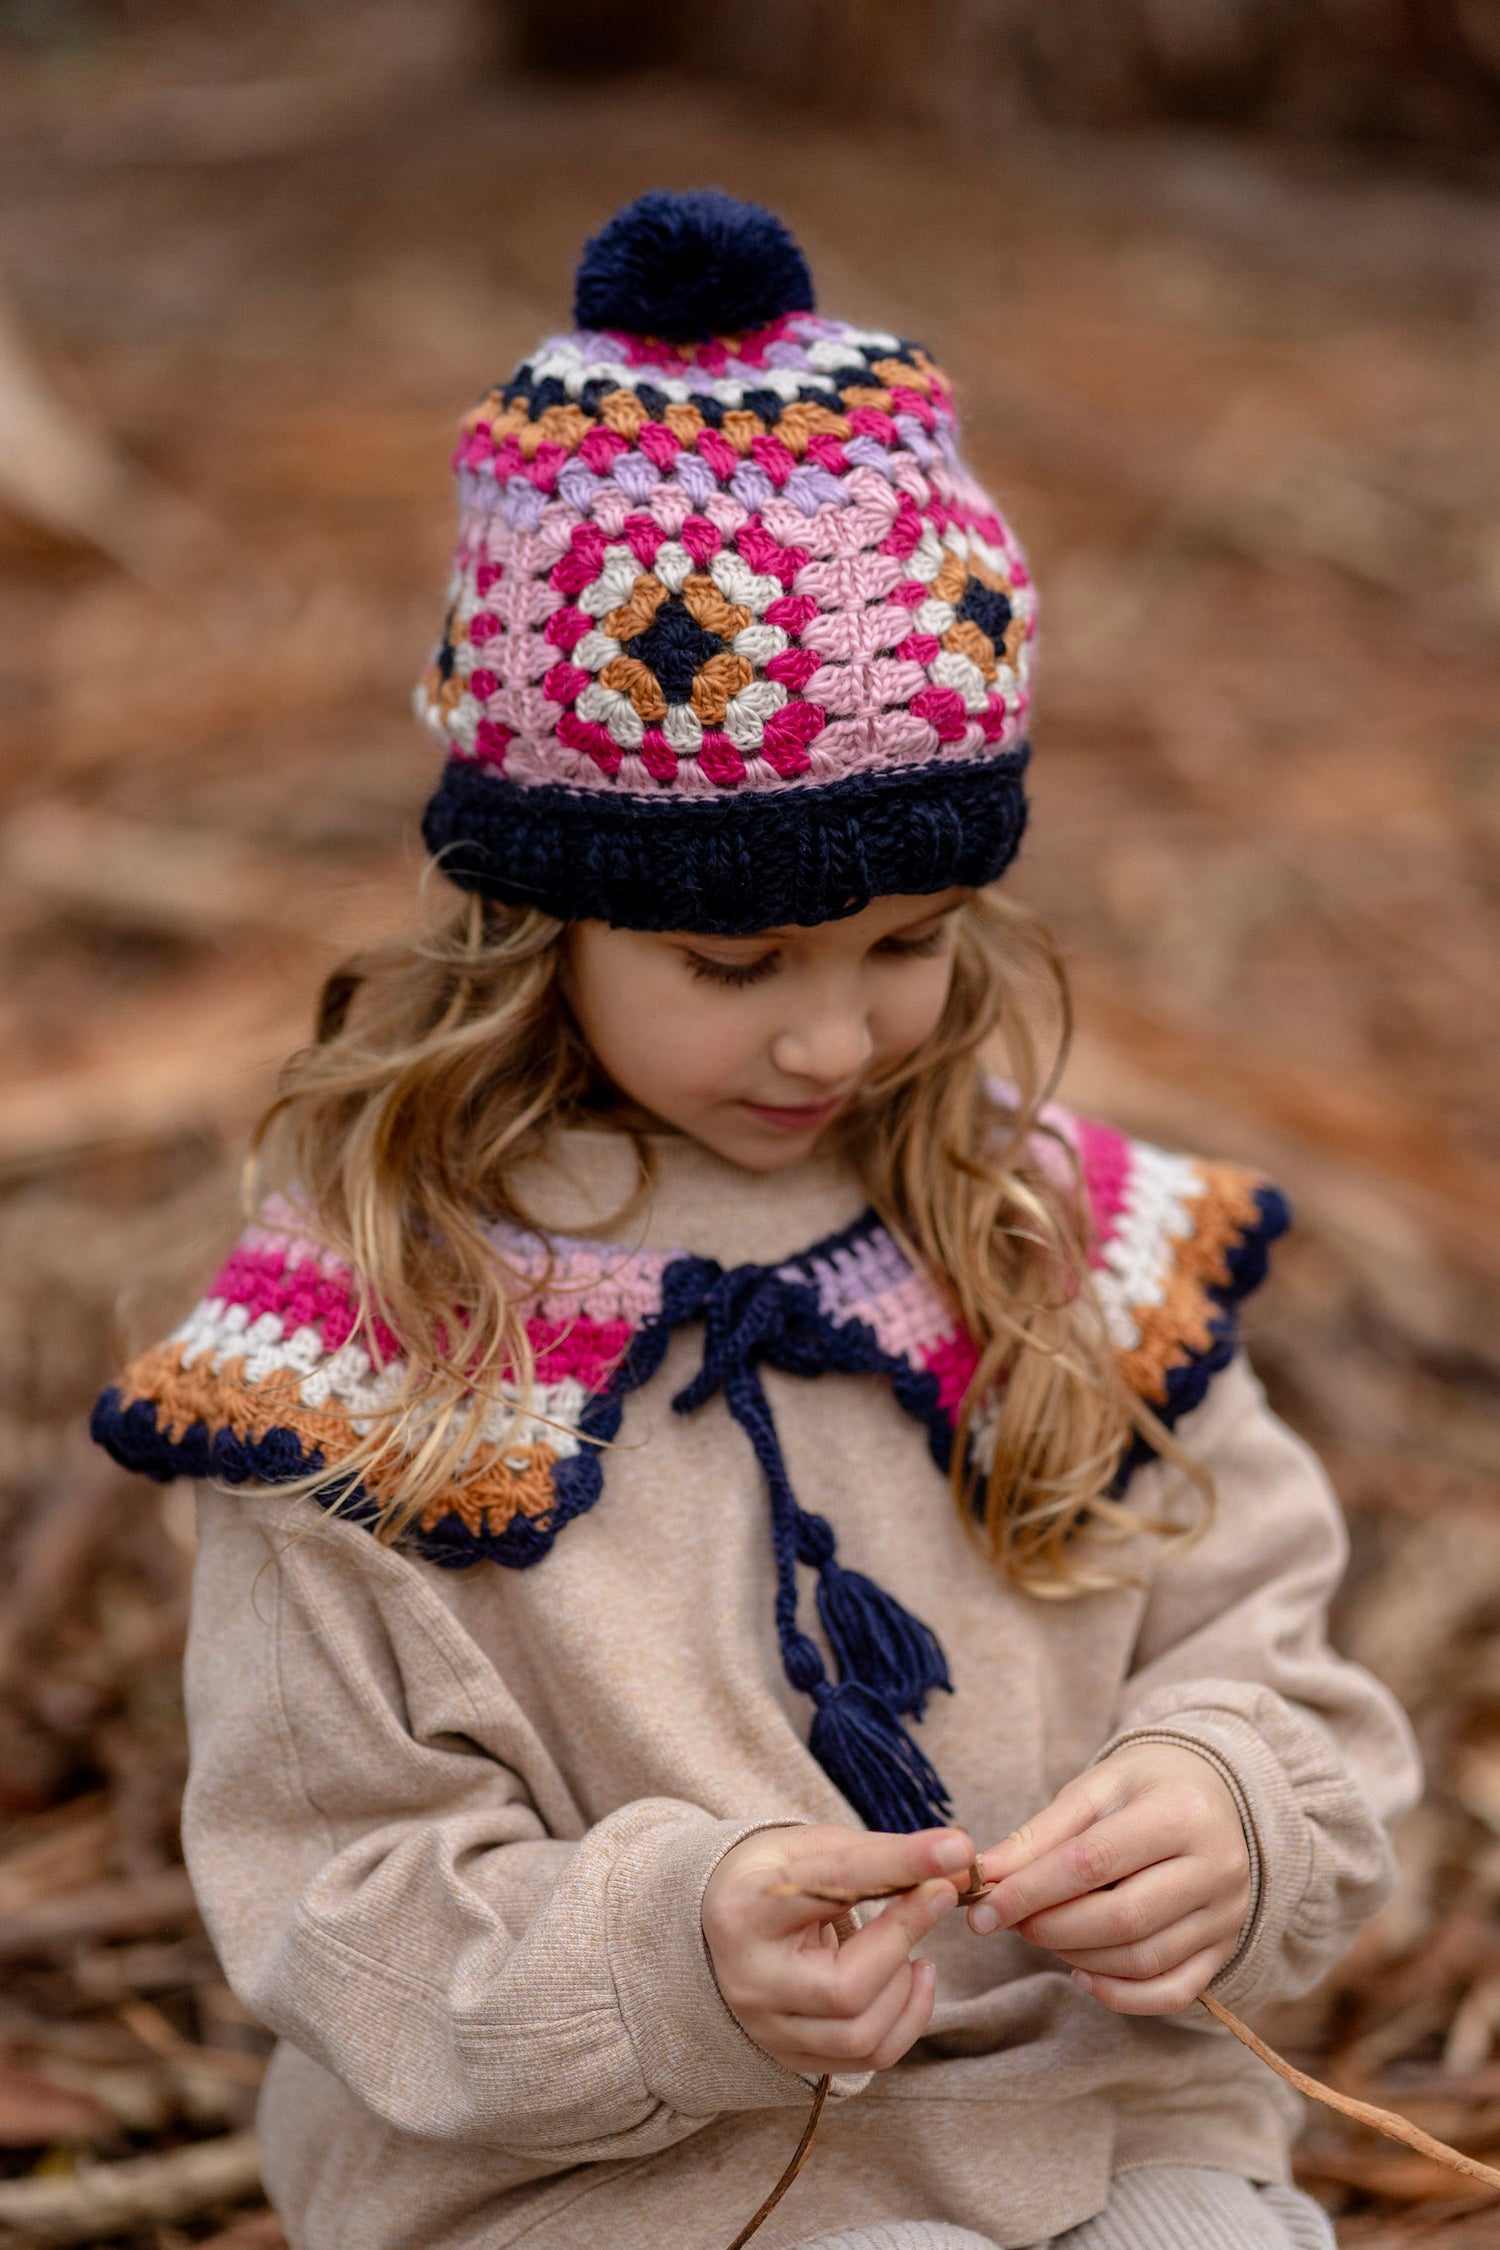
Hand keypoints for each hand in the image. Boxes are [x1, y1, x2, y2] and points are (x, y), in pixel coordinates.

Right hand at [702, 1823, 972, 2075]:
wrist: (725, 1920)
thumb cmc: (776, 1876)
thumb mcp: (817, 1847)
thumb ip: (885, 1857)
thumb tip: (962, 1861)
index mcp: (746, 1909)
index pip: (830, 1889)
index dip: (898, 1867)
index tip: (955, 1849)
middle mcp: (751, 1979)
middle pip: (845, 1988)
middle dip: (904, 1938)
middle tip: (937, 1895)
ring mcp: (768, 2027)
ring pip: (861, 2033)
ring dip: (906, 1986)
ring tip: (912, 1946)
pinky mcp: (792, 2055)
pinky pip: (868, 2058)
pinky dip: (907, 2019)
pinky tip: (912, 1978)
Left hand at [967, 1743, 1250, 2014]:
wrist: (1215, 1793)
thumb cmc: (1145, 1787)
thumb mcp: (1095, 1789)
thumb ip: (1041, 1834)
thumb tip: (987, 1874)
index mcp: (1181, 1813)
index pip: (1094, 1862)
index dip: (1032, 1890)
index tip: (984, 1909)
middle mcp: (1216, 1867)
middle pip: (1121, 1919)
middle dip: (1051, 1928)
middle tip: (1010, 1923)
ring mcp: (1226, 1915)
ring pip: (1143, 1960)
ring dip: (1077, 1957)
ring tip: (1040, 1935)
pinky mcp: (1225, 1948)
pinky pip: (1173, 1992)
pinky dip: (1120, 1995)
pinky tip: (1081, 1974)